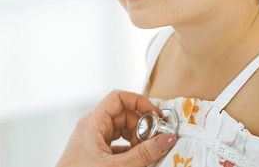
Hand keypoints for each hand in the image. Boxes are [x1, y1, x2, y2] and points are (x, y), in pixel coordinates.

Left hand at [56, 90, 176, 166]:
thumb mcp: (117, 165)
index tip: (157, 115)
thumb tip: (166, 140)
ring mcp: (92, 141)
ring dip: (137, 140)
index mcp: (93, 123)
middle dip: (141, 126)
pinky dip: (129, 151)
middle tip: (156, 140)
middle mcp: (91, 128)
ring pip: (120, 131)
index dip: (139, 103)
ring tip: (148, 152)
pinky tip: (139, 162)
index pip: (118, 99)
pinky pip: (116, 146)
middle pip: (122, 115)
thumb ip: (143, 154)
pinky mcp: (94, 155)